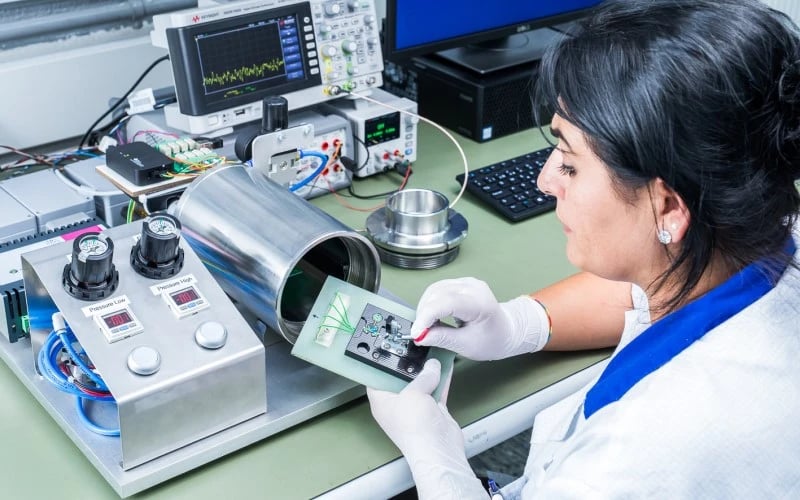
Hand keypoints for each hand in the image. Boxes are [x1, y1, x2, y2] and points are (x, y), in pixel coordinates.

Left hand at [367, 359, 485, 499]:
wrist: (439, 450)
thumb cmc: (415, 430)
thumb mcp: (413, 393)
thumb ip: (423, 376)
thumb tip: (430, 366)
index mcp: (382, 402)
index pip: (376, 378)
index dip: (380, 363)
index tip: (387, 348)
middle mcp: (397, 405)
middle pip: (401, 378)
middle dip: (409, 364)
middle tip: (414, 348)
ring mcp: (415, 408)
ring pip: (421, 383)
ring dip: (428, 370)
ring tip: (431, 353)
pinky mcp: (432, 410)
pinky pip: (436, 389)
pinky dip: (441, 378)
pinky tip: (445, 365)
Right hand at [410, 277, 549, 360]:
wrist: (507, 331)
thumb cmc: (493, 339)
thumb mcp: (467, 345)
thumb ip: (442, 338)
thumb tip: (421, 336)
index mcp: (480, 303)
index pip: (446, 303)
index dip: (427, 317)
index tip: (416, 332)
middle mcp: (474, 287)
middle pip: (437, 294)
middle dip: (424, 314)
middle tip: (420, 333)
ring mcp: (468, 282)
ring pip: (435, 289)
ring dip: (425, 307)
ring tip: (426, 326)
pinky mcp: (462, 283)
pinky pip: (439, 289)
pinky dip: (431, 302)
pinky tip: (432, 316)